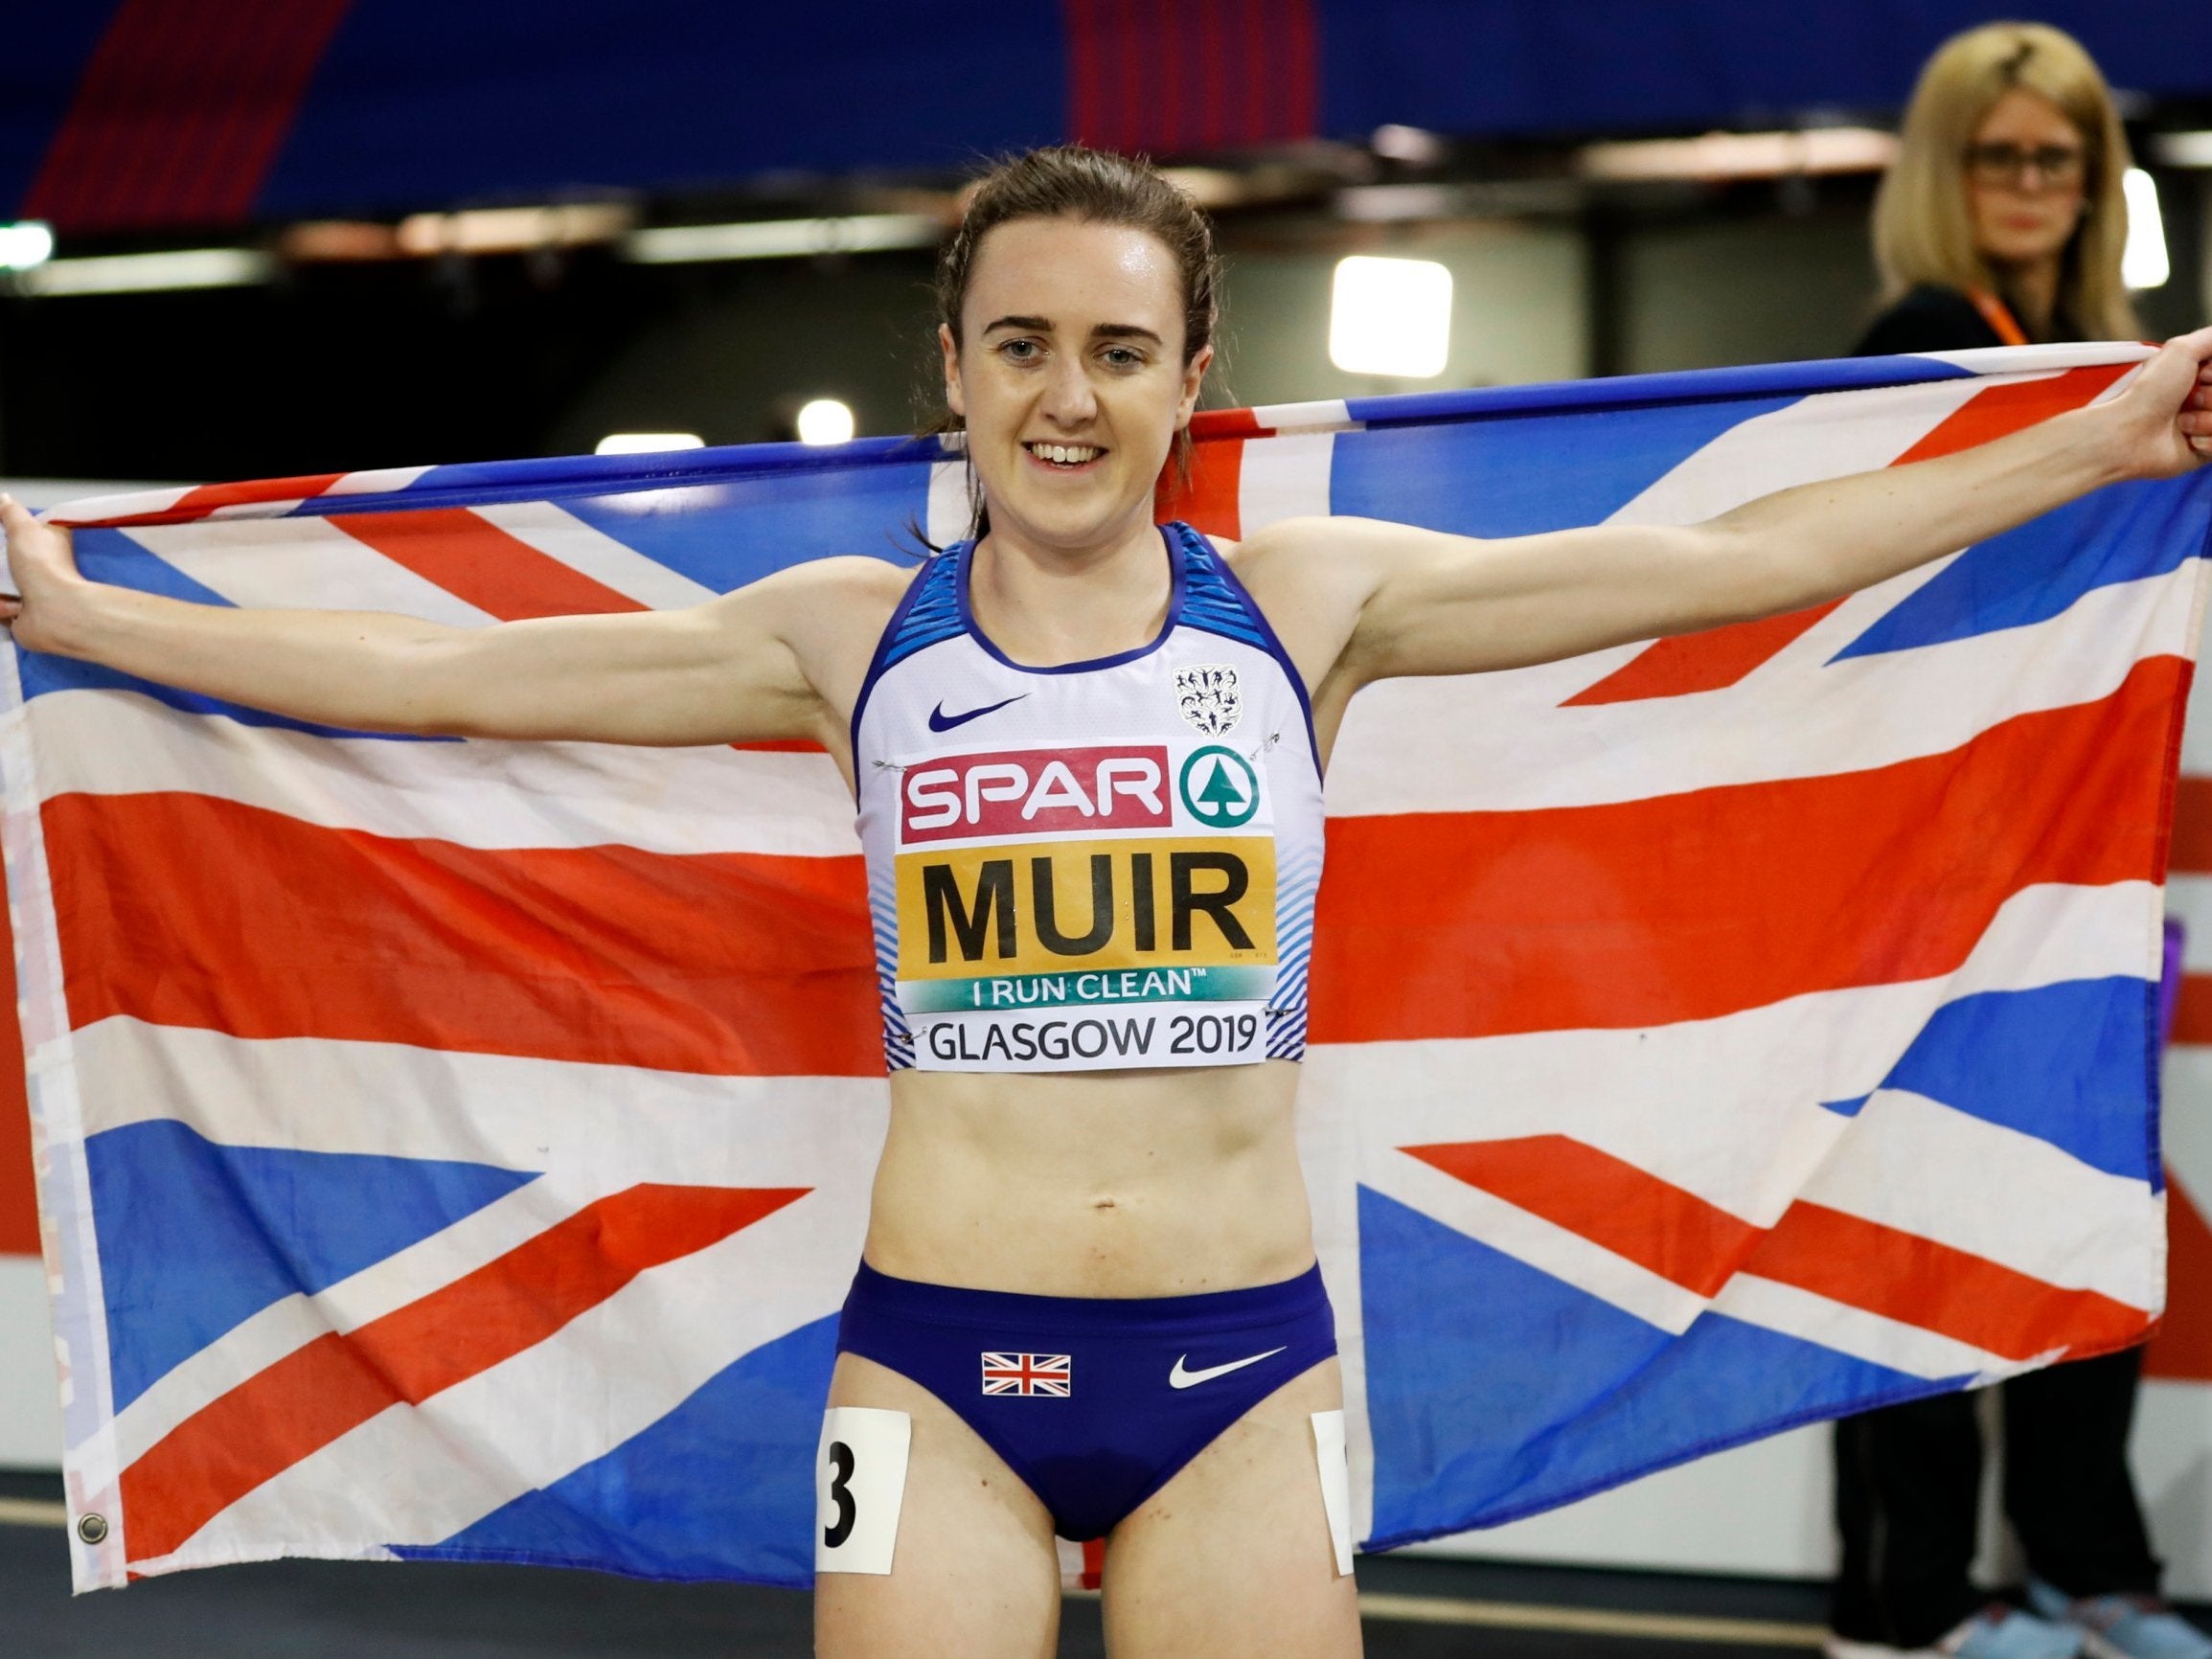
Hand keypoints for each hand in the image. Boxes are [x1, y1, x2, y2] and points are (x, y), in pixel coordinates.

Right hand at [0, 494, 86, 655]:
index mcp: (44, 546)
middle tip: (8, 571)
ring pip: (0, 588)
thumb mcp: (25, 529)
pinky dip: (2, 609)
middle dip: (2, 570)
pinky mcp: (21, 616)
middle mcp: (40, 570)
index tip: (5, 542)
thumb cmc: (45, 568)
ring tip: (14, 595)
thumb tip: (4, 498)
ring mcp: (31, 594)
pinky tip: (15, 608)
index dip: (7, 542)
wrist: (55, 612)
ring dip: (1, 593)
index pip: (17, 540)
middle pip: (5, 565)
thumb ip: (12, 512)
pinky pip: (0, 610)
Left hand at [2119, 324, 2211, 481]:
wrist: (2129, 435)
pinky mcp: (2205, 452)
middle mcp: (2204, 399)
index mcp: (2200, 375)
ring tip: (2182, 422)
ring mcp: (2206, 425)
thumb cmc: (2150, 392)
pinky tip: (2187, 439)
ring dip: (2210, 418)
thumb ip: (2210, 338)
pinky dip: (2209, 440)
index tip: (2201, 374)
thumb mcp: (2181, 350)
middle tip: (2188, 399)